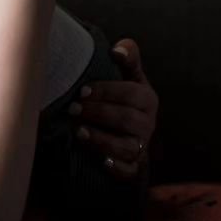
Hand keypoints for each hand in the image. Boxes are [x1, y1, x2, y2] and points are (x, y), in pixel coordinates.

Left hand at [70, 39, 157, 179]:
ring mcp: (140, 147)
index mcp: (147, 99)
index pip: (131, 93)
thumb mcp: (129, 76)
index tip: (82, 90)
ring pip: (126, 146)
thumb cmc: (122, 99)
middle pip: (126, 119)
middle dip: (98, 113)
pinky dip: (116, 167)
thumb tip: (118, 49)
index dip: (107, 91)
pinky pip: (128, 170)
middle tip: (73, 108)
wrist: (128, 133)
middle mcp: (147, 124)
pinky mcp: (132, 167)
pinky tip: (100, 161)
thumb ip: (128, 58)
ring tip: (78, 131)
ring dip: (101, 139)